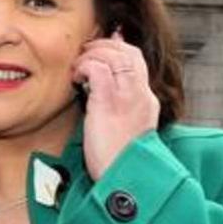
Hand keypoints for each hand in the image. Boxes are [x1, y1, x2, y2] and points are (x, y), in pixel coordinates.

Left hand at [73, 30, 159, 180]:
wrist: (124, 178)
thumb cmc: (117, 160)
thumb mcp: (124, 129)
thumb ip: (116, 108)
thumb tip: (98, 93)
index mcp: (146, 101)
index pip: (137, 60)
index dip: (118, 47)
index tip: (101, 47)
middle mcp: (141, 95)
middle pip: (128, 52)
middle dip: (104, 45)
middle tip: (85, 51)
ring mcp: (126, 97)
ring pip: (114, 55)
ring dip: (92, 54)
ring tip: (78, 66)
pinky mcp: (108, 103)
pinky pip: (98, 69)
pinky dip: (84, 66)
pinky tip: (76, 78)